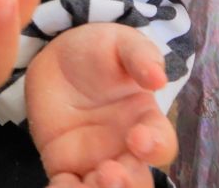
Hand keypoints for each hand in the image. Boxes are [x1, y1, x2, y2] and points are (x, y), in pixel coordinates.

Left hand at [26, 23, 174, 187]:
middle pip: (137, 181)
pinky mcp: (65, 165)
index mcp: (145, 122)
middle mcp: (124, 149)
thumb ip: (140, 56)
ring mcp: (95, 161)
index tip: (138, 138)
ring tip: (89, 182)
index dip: (154, 147)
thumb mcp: (122, 44)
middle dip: (128, 185)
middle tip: (110, 174)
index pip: (160, 145)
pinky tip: (60, 186)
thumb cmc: (101, 50)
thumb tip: (158, 77)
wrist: (58, 58)